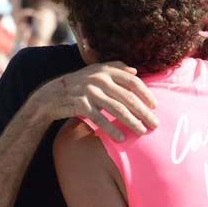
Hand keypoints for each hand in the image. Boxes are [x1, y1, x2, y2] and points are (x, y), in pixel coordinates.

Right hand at [30, 62, 157, 141]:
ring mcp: (89, 92)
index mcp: (105, 71)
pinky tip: (121, 138)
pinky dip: (112, 129)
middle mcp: (98, 79)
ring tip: (142, 132)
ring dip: (132, 122)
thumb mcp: (94, 71)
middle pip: (128, 97)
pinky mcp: (81, 105)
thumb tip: (136, 70)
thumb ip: (115, 68)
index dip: (146, 94)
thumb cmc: (78, 84)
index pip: (132, 81)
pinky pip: (100, 119)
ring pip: (117, 109)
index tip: (155, 106)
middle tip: (155, 124)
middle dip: (144, 112)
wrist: (51, 95)